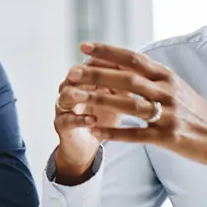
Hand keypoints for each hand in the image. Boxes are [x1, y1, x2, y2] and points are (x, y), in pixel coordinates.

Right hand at [52, 58, 126, 183]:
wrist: (88, 144)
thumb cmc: (104, 117)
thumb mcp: (117, 100)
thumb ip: (127, 86)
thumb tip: (145, 73)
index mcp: (85, 79)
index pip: (92, 64)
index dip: (105, 62)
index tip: (123, 63)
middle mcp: (71, 89)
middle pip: (75, 76)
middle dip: (88, 74)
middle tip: (102, 73)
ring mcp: (64, 107)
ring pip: (66, 96)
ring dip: (77, 94)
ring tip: (86, 95)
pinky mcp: (61, 125)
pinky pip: (66, 120)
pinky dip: (79, 119)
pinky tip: (92, 121)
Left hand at [66, 42, 206, 181]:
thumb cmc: (196, 112)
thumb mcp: (177, 87)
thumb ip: (152, 76)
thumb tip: (125, 63)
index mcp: (167, 76)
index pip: (133, 58)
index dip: (107, 51)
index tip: (83, 46)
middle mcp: (166, 91)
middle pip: (126, 78)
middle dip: (96, 74)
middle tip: (71, 72)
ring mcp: (167, 114)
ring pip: (127, 104)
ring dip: (99, 101)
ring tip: (74, 99)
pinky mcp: (167, 137)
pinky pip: (135, 134)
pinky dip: (113, 132)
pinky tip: (93, 130)